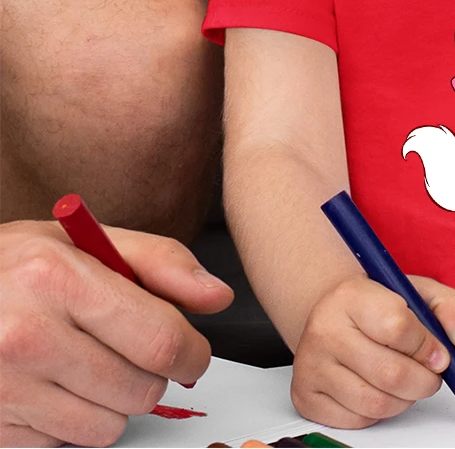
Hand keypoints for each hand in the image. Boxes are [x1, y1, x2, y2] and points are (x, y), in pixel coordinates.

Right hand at [0, 219, 233, 447]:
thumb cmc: (14, 265)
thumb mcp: (84, 240)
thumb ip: (160, 262)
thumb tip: (219, 297)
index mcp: (59, 278)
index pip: (161, 339)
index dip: (193, 352)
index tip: (194, 351)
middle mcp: (26, 335)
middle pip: (140, 389)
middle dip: (152, 375)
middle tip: (130, 350)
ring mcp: (3, 388)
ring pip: (107, 427)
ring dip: (112, 403)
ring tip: (86, 364)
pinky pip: (64, 446)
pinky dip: (70, 423)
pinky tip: (51, 386)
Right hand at [291, 275, 454, 428]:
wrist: (332, 311)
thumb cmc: (377, 304)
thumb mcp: (419, 291)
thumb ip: (452, 307)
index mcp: (352, 296)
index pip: (398, 327)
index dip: (428, 347)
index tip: (439, 354)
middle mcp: (325, 330)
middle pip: (390, 373)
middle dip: (424, 381)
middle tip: (431, 375)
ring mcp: (312, 365)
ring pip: (376, 403)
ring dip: (405, 399)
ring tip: (408, 381)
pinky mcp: (306, 396)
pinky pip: (358, 421)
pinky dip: (381, 413)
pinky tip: (382, 390)